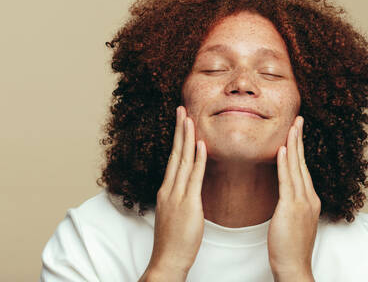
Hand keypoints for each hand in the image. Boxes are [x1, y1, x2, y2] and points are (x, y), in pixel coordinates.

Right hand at [142, 106, 206, 279]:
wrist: (168, 259)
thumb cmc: (173, 239)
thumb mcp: (174, 213)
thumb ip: (179, 197)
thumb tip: (187, 186)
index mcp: (167, 190)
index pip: (173, 158)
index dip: (178, 138)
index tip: (181, 122)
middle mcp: (169, 188)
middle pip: (176, 153)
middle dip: (179, 130)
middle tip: (182, 109)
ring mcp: (177, 195)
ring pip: (183, 161)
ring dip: (187, 138)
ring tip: (190, 118)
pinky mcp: (188, 204)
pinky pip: (194, 178)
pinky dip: (198, 160)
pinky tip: (201, 145)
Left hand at [267, 116, 319, 280]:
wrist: (294, 266)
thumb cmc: (291, 247)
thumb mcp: (294, 221)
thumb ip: (292, 204)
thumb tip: (286, 194)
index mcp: (310, 200)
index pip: (304, 169)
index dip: (299, 150)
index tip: (296, 133)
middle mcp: (309, 198)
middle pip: (302, 163)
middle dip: (299, 140)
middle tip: (298, 120)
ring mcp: (302, 202)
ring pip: (297, 168)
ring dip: (293, 145)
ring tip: (292, 126)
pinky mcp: (291, 208)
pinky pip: (287, 181)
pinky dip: (285, 164)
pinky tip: (282, 150)